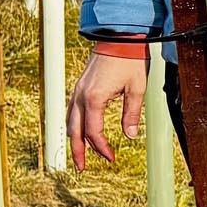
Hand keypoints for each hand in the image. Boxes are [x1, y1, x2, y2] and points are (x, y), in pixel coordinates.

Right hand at [68, 52, 149, 170]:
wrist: (120, 38)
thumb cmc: (130, 60)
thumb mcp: (137, 88)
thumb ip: (132, 114)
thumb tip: (131, 136)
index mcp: (93, 99)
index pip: (93, 132)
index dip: (102, 148)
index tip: (111, 157)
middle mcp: (80, 96)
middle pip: (74, 132)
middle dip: (78, 152)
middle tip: (82, 168)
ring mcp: (77, 91)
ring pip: (70, 122)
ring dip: (75, 140)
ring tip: (80, 155)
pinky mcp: (79, 87)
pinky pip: (72, 111)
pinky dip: (75, 125)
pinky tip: (80, 132)